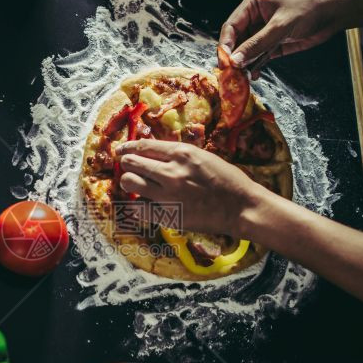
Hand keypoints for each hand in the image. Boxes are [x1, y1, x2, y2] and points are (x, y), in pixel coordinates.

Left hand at [116, 140, 261, 237]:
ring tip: (134, 184)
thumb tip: (153, 151)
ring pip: (130, 183)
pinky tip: (142, 203)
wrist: (240, 207)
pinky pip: (138, 208)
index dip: (128, 147)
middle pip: (132, 163)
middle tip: (127, 166)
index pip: (143, 146)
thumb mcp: (203, 157)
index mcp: (182, 154)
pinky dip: (136, 204)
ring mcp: (168, 195)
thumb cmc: (226, 179)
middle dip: (126, 163)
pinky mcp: (168, 216)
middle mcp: (171, 172)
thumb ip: (177, 154)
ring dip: (129, 181)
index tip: (121, 150)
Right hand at [219, 0, 347, 73]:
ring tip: (243, 78)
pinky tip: (255, 75)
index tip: (225, 63)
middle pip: (236, 41)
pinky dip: (256, 66)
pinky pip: (259, 57)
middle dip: (235, 58)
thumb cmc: (309, 8)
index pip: (230, 27)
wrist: (334, 12)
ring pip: (247, 51)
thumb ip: (257, 44)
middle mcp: (255, 18)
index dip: (225, 46)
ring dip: (245, 64)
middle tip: (232, 75)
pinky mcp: (273, 43)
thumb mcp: (280, 26)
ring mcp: (264, 32)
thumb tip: (235, 60)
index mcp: (252, 5)